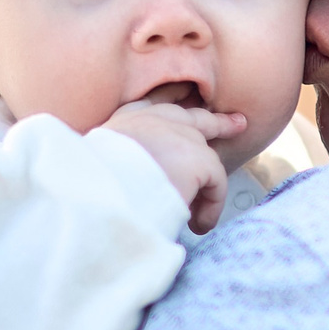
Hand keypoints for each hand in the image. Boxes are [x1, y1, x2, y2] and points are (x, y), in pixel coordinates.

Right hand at [104, 100, 244, 233]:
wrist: (94, 201)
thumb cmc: (91, 194)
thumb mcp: (95, 168)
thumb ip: (118, 165)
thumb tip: (133, 185)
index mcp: (123, 123)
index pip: (150, 107)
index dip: (168, 106)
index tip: (181, 102)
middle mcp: (151, 120)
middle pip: (192, 118)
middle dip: (215, 122)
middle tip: (237, 124)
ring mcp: (176, 135)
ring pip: (206, 157)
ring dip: (208, 187)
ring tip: (202, 216)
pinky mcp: (195, 158)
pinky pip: (215, 182)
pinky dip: (210, 206)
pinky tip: (198, 226)